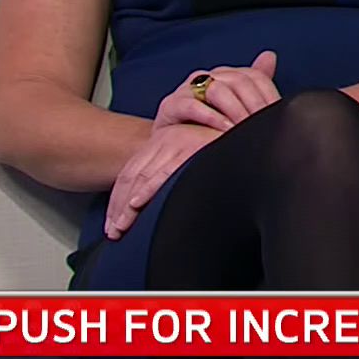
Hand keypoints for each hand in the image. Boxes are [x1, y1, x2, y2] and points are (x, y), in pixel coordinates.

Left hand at [105, 123, 219, 239]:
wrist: (247, 126)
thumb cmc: (225, 146)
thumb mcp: (192, 155)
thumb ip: (175, 170)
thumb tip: (156, 201)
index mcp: (162, 140)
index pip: (129, 173)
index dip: (117, 200)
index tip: (112, 223)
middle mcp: (165, 139)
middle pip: (130, 177)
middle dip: (117, 207)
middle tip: (113, 232)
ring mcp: (177, 142)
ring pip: (141, 177)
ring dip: (127, 206)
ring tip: (120, 227)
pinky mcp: (191, 147)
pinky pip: (164, 171)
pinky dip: (148, 189)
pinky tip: (137, 204)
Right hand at [168, 50, 280, 126]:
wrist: (172, 146)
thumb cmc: (207, 127)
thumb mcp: (236, 108)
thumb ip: (254, 84)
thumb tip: (270, 55)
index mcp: (225, 76)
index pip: (254, 77)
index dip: (268, 95)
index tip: (277, 115)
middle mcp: (206, 78)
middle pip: (238, 81)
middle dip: (253, 104)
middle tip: (261, 125)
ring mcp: (187, 90)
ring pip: (216, 90)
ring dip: (234, 110)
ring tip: (243, 128)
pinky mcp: (171, 106)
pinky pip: (191, 106)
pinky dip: (210, 117)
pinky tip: (222, 128)